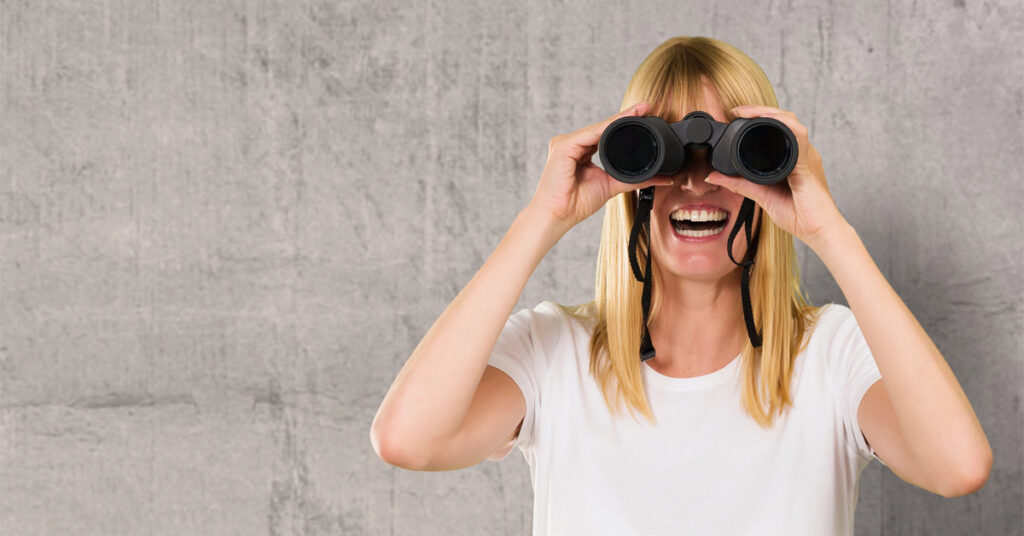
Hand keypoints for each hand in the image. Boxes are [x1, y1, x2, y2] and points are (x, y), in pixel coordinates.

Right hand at [529, 101, 673, 229]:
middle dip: (625, 117)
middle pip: (602, 128)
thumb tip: (664, 178)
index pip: (605, 134)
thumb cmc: (576, 203)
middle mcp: (571, 144)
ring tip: (639, 111)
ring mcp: (565, 143)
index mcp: (579, 151)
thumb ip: (636, 179)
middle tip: (647, 106)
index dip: (624, 124)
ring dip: (619, 119)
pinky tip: (622, 121)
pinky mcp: (563, 146)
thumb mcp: (612, 185)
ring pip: (598, 128)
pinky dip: (607, 128)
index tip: (646, 114)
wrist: (558, 216)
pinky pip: (590, 134)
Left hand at [704, 105, 847, 245]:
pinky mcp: (808, 165)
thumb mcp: (762, 196)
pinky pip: (799, 139)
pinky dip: (784, 127)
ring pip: (791, 123)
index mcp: (792, 158)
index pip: (777, 128)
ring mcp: (807, 156)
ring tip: (747, 112)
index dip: (758, 118)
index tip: (735, 115)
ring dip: (769, 114)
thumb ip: (740, 184)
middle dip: (760, 111)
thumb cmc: (799, 215)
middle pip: (784, 120)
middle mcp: (802, 152)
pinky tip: (771, 123)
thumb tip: (713, 176)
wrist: (820, 231)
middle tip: (736, 111)